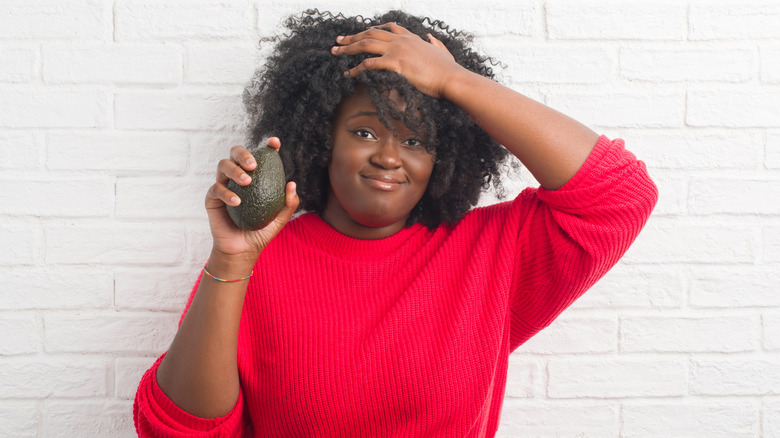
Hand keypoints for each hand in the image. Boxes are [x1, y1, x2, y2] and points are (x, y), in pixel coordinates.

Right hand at [205, 137, 298, 260]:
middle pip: (235, 153)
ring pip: (223, 165)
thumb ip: (288, 203)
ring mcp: (223, 186)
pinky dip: (227, 194)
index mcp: (255, 177)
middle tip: (254, 165)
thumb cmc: (261, 232)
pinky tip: (238, 202)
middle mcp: (237, 177)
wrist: (242, 250)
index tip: (275, 143)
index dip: (267, 146)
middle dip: (243, 153)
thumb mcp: (279, 219)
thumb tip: (291, 183)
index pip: (260, 157)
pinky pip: (216, 189)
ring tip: (247, 182)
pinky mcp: (212, 199)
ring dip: (235, 170)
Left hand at [332, 22, 461, 98]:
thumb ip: (435, 43)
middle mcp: (402, 40)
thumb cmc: (448, 70)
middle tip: (338, 41)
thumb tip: (430, 38)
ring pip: (366, 45)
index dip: (371, 30)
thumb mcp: (442, 51)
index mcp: (411, 37)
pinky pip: (370, 64)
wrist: (451, 78)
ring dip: (348, 48)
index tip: (360, 33)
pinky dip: (357, 68)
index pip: (387, 28)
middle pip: (370, 34)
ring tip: (336, 53)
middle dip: (352, 37)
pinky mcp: (396, 62)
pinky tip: (349, 73)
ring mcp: (398, 49)